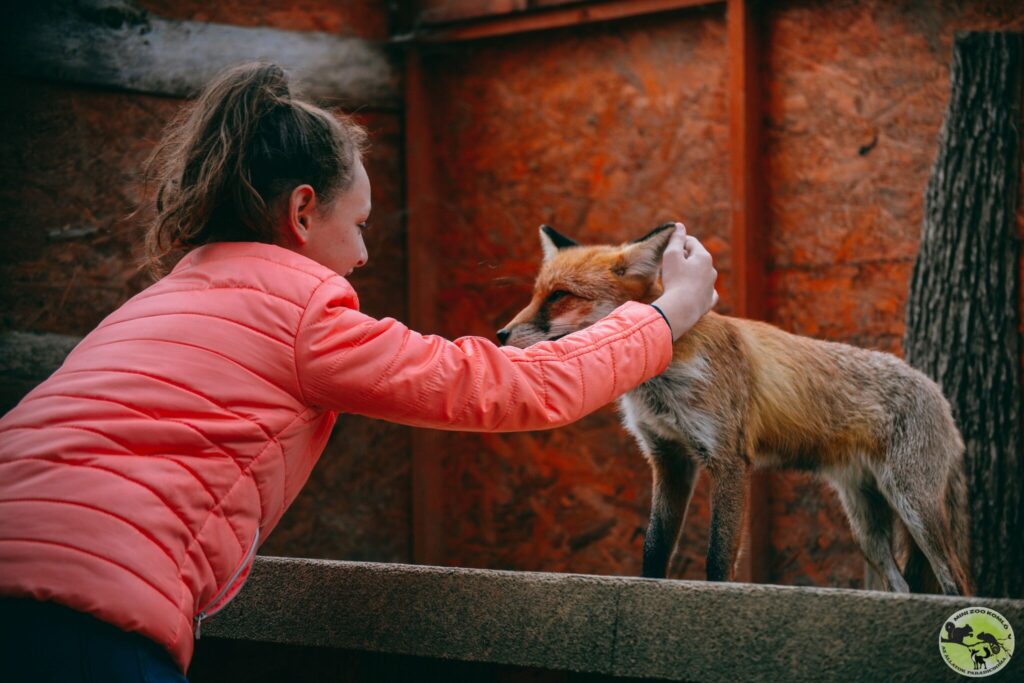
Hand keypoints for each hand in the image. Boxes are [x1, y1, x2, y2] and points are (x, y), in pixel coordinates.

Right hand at [651, 222, 717, 339]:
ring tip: (676, 279)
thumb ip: (676, 239)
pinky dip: (697, 290)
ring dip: (690, 274)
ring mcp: (711, 286)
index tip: (667, 248)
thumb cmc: (675, 280)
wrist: (682, 309)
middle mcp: (711, 270)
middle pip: (696, 258)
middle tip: (668, 265)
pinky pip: (705, 292)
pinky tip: (691, 293)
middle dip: (684, 258)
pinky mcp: (708, 301)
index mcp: (704, 257)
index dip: (678, 242)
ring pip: (701, 275)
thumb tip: (679, 226)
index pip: (691, 242)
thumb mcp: (671, 255)